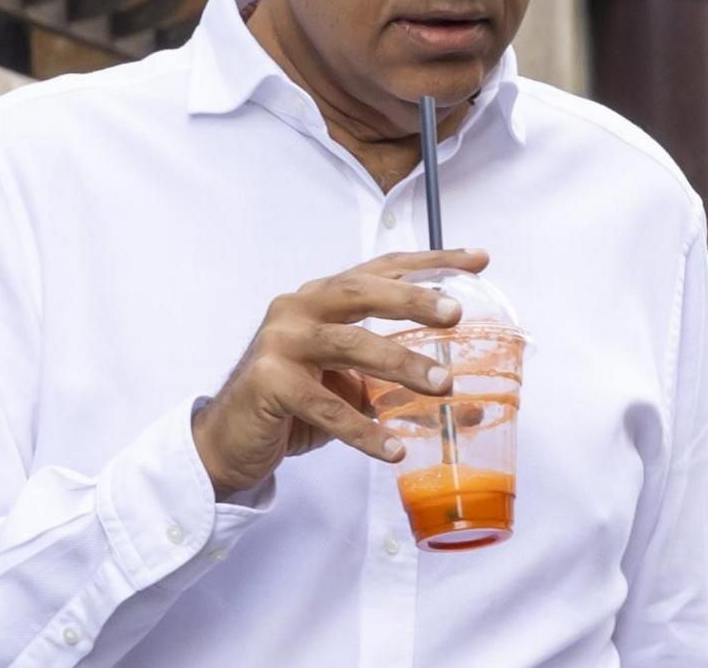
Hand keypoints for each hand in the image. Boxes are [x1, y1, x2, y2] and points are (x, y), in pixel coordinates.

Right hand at [192, 249, 487, 497]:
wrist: (229, 440)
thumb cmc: (295, 402)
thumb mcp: (352, 383)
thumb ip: (398, 380)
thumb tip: (470, 401)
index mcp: (322, 297)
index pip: (382, 269)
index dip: (430, 263)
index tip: (478, 260)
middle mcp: (299, 308)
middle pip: (362, 291)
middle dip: (413, 299)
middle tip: (456, 314)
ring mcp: (281, 342)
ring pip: (350, 345)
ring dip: (401, 365)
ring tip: (444, 385)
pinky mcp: (268, 383)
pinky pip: (326, 406)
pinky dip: (363, 429)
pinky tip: (393, 448)